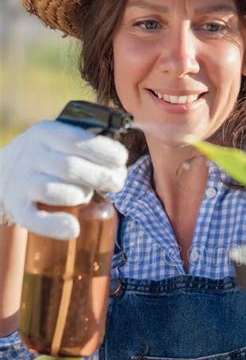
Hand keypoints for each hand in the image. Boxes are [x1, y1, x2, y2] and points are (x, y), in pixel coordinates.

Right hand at [0, 121, 127, 238]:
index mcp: (46, 132)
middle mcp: (32, 154)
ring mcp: (23, 181)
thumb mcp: (61, 143)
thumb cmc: (47, 159)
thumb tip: (119, 175)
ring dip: (82, 195)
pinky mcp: (17, 206)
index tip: (121, 161)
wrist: (1, 173)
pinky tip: (73, 227)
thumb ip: (89, 153)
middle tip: (116, 183)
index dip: (107, 152)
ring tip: (87, 194)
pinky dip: (57, 226)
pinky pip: (37, 219)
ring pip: (60, 192)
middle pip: (73, 167)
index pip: (80, 140)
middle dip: (103, 177)